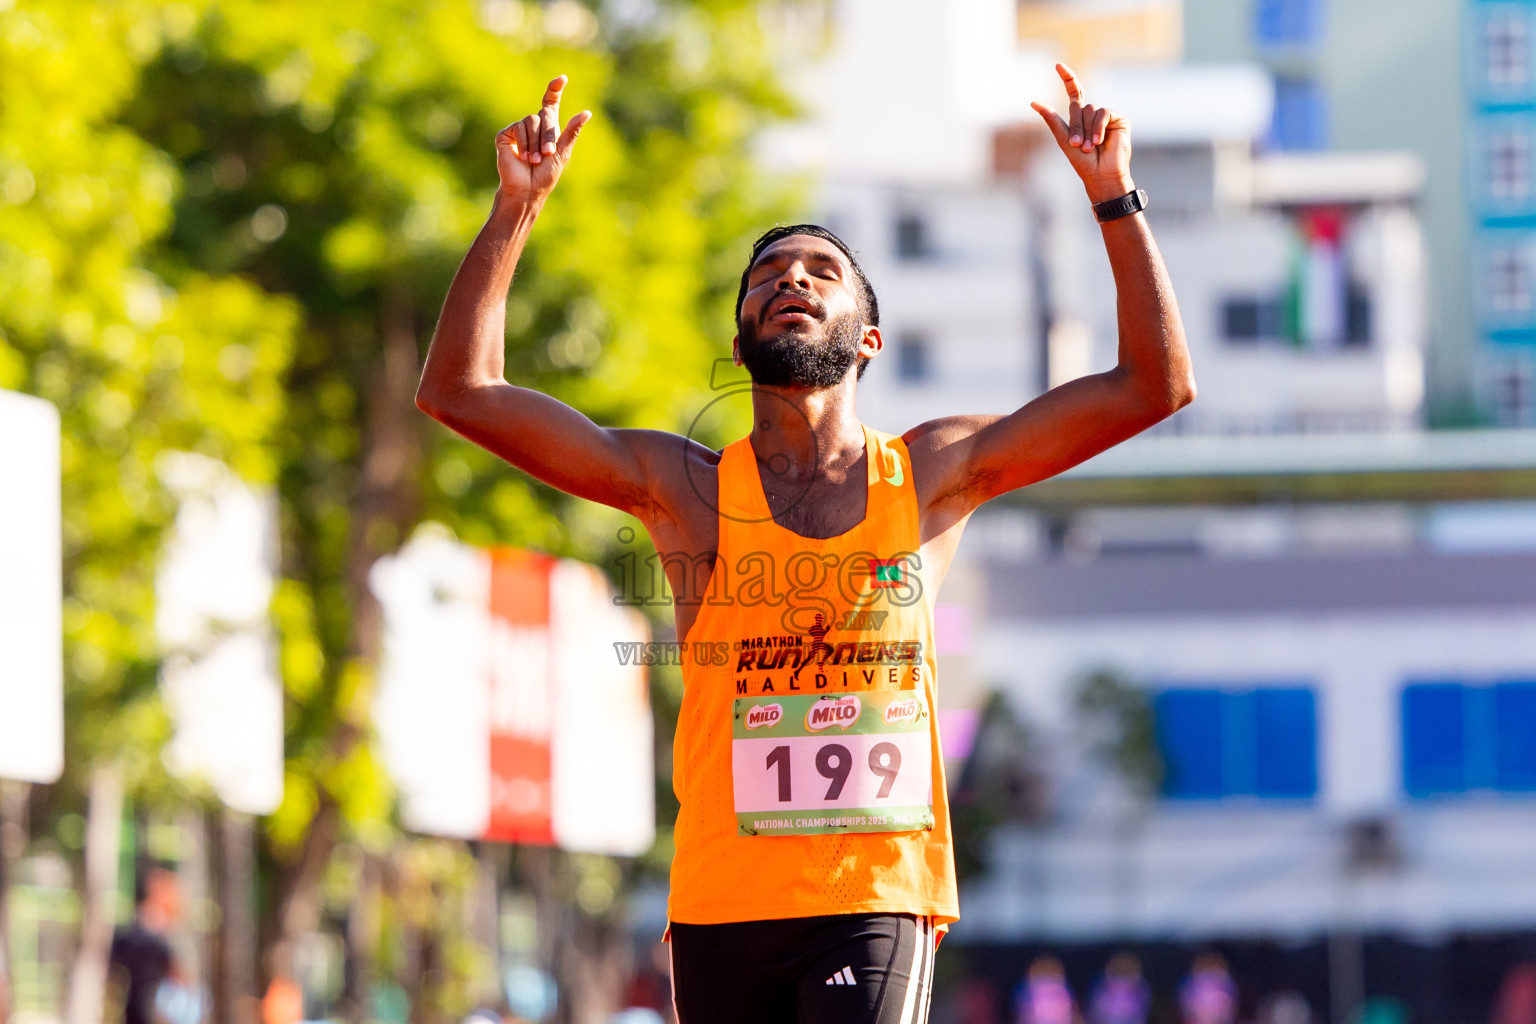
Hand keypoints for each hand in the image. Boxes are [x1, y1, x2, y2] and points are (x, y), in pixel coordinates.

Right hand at [495, 75, 591, 206]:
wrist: (527, 189)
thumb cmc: (546, 175)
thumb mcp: (562, 152)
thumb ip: (571, 131)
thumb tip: (587, 112)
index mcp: (548, 128)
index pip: (550, 103)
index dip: (554, 89)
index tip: (562, 78)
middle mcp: (533, 125)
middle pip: (545, 115)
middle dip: (548, 136)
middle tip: (548, 154)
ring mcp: (518, 129)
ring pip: (531, 120)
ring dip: (536, 143)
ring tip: (536, 160)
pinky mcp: (505, 135)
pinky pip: (518, 128)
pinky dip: (524, 143)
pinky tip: (524, 158)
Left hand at [1030, 63, 1133, 204]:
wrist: (1100, 175)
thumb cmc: (1082, 162)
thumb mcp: (1063, 139)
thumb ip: (1051, 119)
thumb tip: (1033, 102)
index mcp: (1081, 117)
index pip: (1075, 92)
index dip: (1068, 78)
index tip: (1057, 65)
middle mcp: (1094, 114)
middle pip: (1079, 106)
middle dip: (1076, 126)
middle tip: (1076, 145)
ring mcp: (1108, 116)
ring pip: (1091, 110)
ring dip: (1086, 130)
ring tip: (1088, 146)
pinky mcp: (1120, 120)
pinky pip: (1104, 113)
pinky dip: (1098, 127)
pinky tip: (1098, 142)